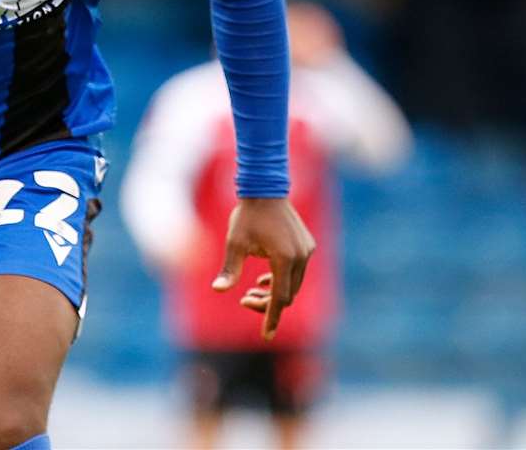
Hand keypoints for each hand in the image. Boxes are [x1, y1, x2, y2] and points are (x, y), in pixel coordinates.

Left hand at [211, 197, 315, 340]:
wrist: (265, 189)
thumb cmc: (247, 216)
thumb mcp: (235, 243)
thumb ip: (230, 269)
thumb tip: (218, 290)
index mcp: (284, 258)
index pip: (280, 299)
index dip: (271, 318)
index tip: (266, 336)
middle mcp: (300, 256)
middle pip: (287, 294)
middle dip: (267, 303)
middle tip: (244, 300)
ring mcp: (307, 251)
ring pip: (293, 284)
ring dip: (274, 292)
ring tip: (251, 291)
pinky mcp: (308, 246)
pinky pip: (297, 271)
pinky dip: (282, 279)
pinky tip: (264, 279)